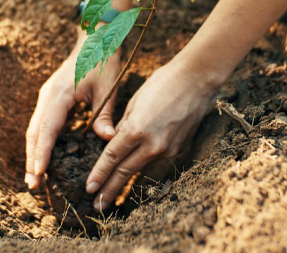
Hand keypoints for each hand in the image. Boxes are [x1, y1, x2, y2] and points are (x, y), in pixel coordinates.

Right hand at [24, 35, 120, 189]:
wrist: (95, 39)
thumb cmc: (103, 61)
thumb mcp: (108, 88)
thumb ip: (105, 115)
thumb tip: (108, 139)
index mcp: (60, 94)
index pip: (47, 129)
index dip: (42, 152)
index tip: (38, 172)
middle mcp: (48, 96)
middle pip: (34, 132)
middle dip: (32, 159)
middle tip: (32, 185)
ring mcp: (46, 97)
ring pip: (35, 129)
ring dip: (34, 152)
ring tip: (34, 177)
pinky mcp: (50, 99)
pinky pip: (42, 123)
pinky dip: (41, 142)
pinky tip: (44, 158)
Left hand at [85, 59, 217, 209]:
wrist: (197, 80)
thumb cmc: (162, 83)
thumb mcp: (135, 102)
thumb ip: (124, 126)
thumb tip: (115, 142)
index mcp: (137, 129)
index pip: (112, 158)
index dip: (99, 174)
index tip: (89, 188)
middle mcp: (153, 144)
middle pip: (125, 171)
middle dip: (109, 190)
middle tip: (97, 206)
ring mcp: (168, 148)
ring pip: (140, 166)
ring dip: (125, 179)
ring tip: (111, 193)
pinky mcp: (179, 148)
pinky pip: (156, 158)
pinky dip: (144, 161)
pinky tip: (136, 166)